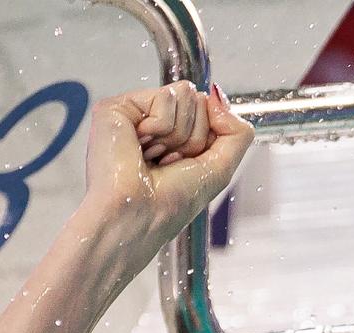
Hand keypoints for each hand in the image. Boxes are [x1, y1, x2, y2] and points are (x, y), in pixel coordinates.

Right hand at [82, 81, 254, 237]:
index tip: (185, 165)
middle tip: (166, 162)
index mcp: (176, 138)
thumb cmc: (169, 205)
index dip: (207, 140)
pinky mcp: (117, 107)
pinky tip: (139, 146)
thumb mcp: (221, 168)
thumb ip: (237, 131)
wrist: (136, 217)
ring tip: (152, 157)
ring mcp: (136, 113)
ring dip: (177, 134)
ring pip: (185, 94)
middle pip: (200, 101)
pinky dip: (161, 126)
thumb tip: (218, 94)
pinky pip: (165, 96)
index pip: (211, 112)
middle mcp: (155, 123)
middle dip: (192, 137)